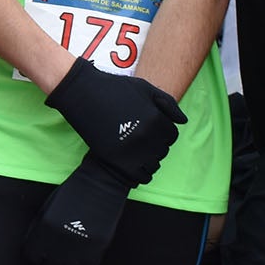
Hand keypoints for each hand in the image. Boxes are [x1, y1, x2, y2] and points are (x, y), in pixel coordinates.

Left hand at [24, 155, 132, 264]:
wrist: (99, 185)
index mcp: (41, 232)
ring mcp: (76, 251)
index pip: (30, 259)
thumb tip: (36, 250)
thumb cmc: (71, 194)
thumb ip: (38, 230)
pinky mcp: (95, 252)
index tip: (41, 260)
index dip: (35, 261)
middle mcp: (56, 245)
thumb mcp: (46, 209)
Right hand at [42, 58, 185, 185]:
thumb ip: (168, 104)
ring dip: (147, 160)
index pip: (172, 136)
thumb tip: (183, 122)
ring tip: (135, 151)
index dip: (163, 133)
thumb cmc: (114, 88)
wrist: (81, 92)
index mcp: (156, 119)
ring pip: (152, 165)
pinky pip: (139, 176)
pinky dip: (139, 173)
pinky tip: (132, 164)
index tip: (151, 130)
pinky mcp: (115, 158)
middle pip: (162, 150)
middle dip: (155, 145)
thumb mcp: (145, 88)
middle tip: (140, 139)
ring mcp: (131, 149)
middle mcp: (146, 136)